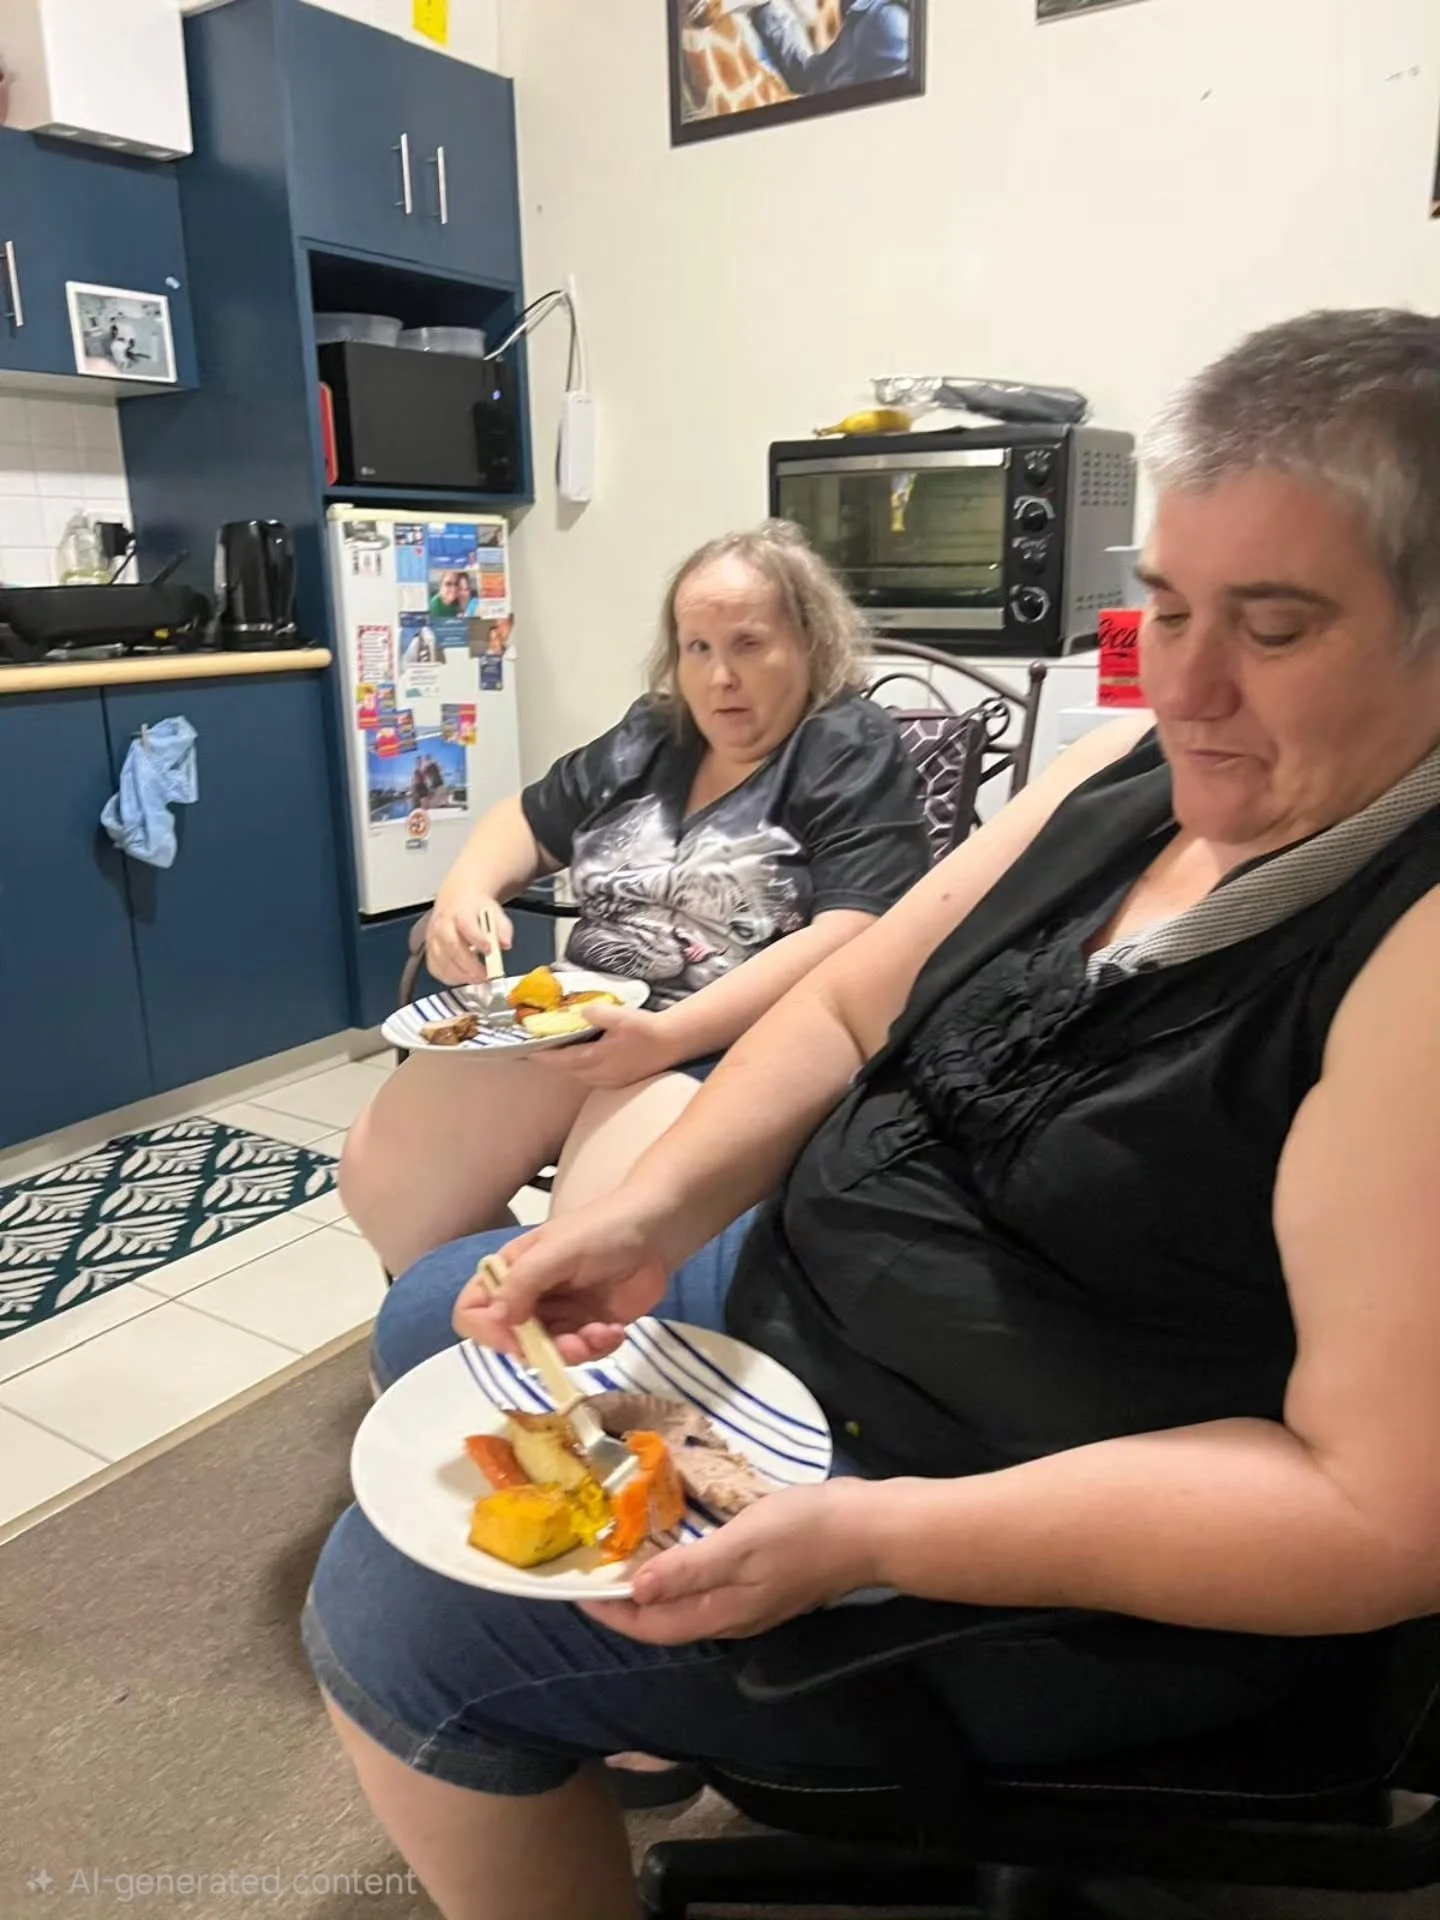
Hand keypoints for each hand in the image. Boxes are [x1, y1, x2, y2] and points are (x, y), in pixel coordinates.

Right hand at [426, 885, 511, 985]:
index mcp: (460, 912)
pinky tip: (464, 977)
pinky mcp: (429, 951)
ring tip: (478, 979)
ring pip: (442, 961)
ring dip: (461, 975)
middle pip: (452, 947)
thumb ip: (503, 928)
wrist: (455, 900)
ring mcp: (433, 939)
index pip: (467, 926)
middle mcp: (443, 925)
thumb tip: (506, 943)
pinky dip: (449, 977)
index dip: (478, 939)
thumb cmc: (474, 909)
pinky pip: (435, 969)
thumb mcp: (494, 912)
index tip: (490, 951)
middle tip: (485, 976)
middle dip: (470, 965)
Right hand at [451, 1194, 671, 1362]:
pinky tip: (617, 1330)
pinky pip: (581, 1355)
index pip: (472, 1312)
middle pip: (512, 1343)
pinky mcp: (588, 1329)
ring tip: (605, 1332)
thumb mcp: (559, 1249)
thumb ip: (524, 1281)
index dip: (488, 1332)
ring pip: (548, 1356)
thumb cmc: (603, 1229)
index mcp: (511, 1272)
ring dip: (576, 1352)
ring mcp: (559, 1316)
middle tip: (576, 1344)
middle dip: (543, 1350)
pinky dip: (598, 1349)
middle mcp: (528, 1298)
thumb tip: (497, 1320)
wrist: (658, 1230)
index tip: (519, 1338)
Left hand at [532, 1003, 680, 1089]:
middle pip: (566, 1070)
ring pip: (577, 1076)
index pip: (560, 1060)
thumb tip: (581, 1011)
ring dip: (563, 1067)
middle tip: (535, 1051)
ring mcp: (608, 1080)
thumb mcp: (623, 1016)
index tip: (525, 1052)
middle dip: (550, 1062)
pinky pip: (589, 1078)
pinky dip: (578, 1070)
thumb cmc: (647, 1029)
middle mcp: (599, 1073)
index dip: (542, 1057)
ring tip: (552, 1055)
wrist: (672, 1043)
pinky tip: (578, 1061)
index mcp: (596, 1058)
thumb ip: (598, 1013)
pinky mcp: (616, 1081)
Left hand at [582, 1480, 880, 1643]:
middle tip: (592, 1573)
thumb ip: (688, 1569)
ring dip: (652, 1588)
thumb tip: (635, 1593)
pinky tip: (677, 1547)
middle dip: (625, 1605)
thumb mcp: (741, 1544)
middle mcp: (732, 1617)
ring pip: (687, 1605)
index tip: (574, 1592)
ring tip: (624, 1559)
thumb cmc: (804, 1532)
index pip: (651, 1625)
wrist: (871, 1530)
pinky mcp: (766, 1582)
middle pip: (665, 1621)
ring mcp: (752, 1602)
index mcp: (722, 1613)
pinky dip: (681, 1574)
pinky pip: (708, 1587)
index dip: (611, 1613)